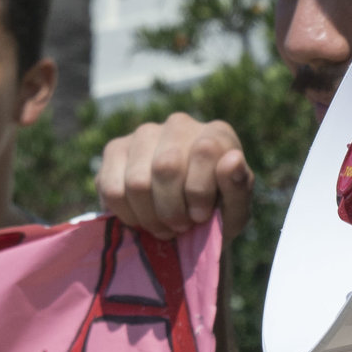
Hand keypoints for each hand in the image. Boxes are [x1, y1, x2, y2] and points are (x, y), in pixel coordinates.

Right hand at [98, 113, 253, 241]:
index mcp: (216, 134)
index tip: (201, 216)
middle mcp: (179, 125)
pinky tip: (143, 220)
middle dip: (173, 210)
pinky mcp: (115, 151)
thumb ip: (239, 187)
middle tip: (180, 227)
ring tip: (164, 226)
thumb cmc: (216, 215)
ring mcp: (143, 134)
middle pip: (166, 167)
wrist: (186, 227)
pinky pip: (112, 189)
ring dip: (151, 217)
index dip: (199, 192)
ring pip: (137, 181)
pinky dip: (128, 215)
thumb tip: (233, 159)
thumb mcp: (235, 211)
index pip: (204, 150)